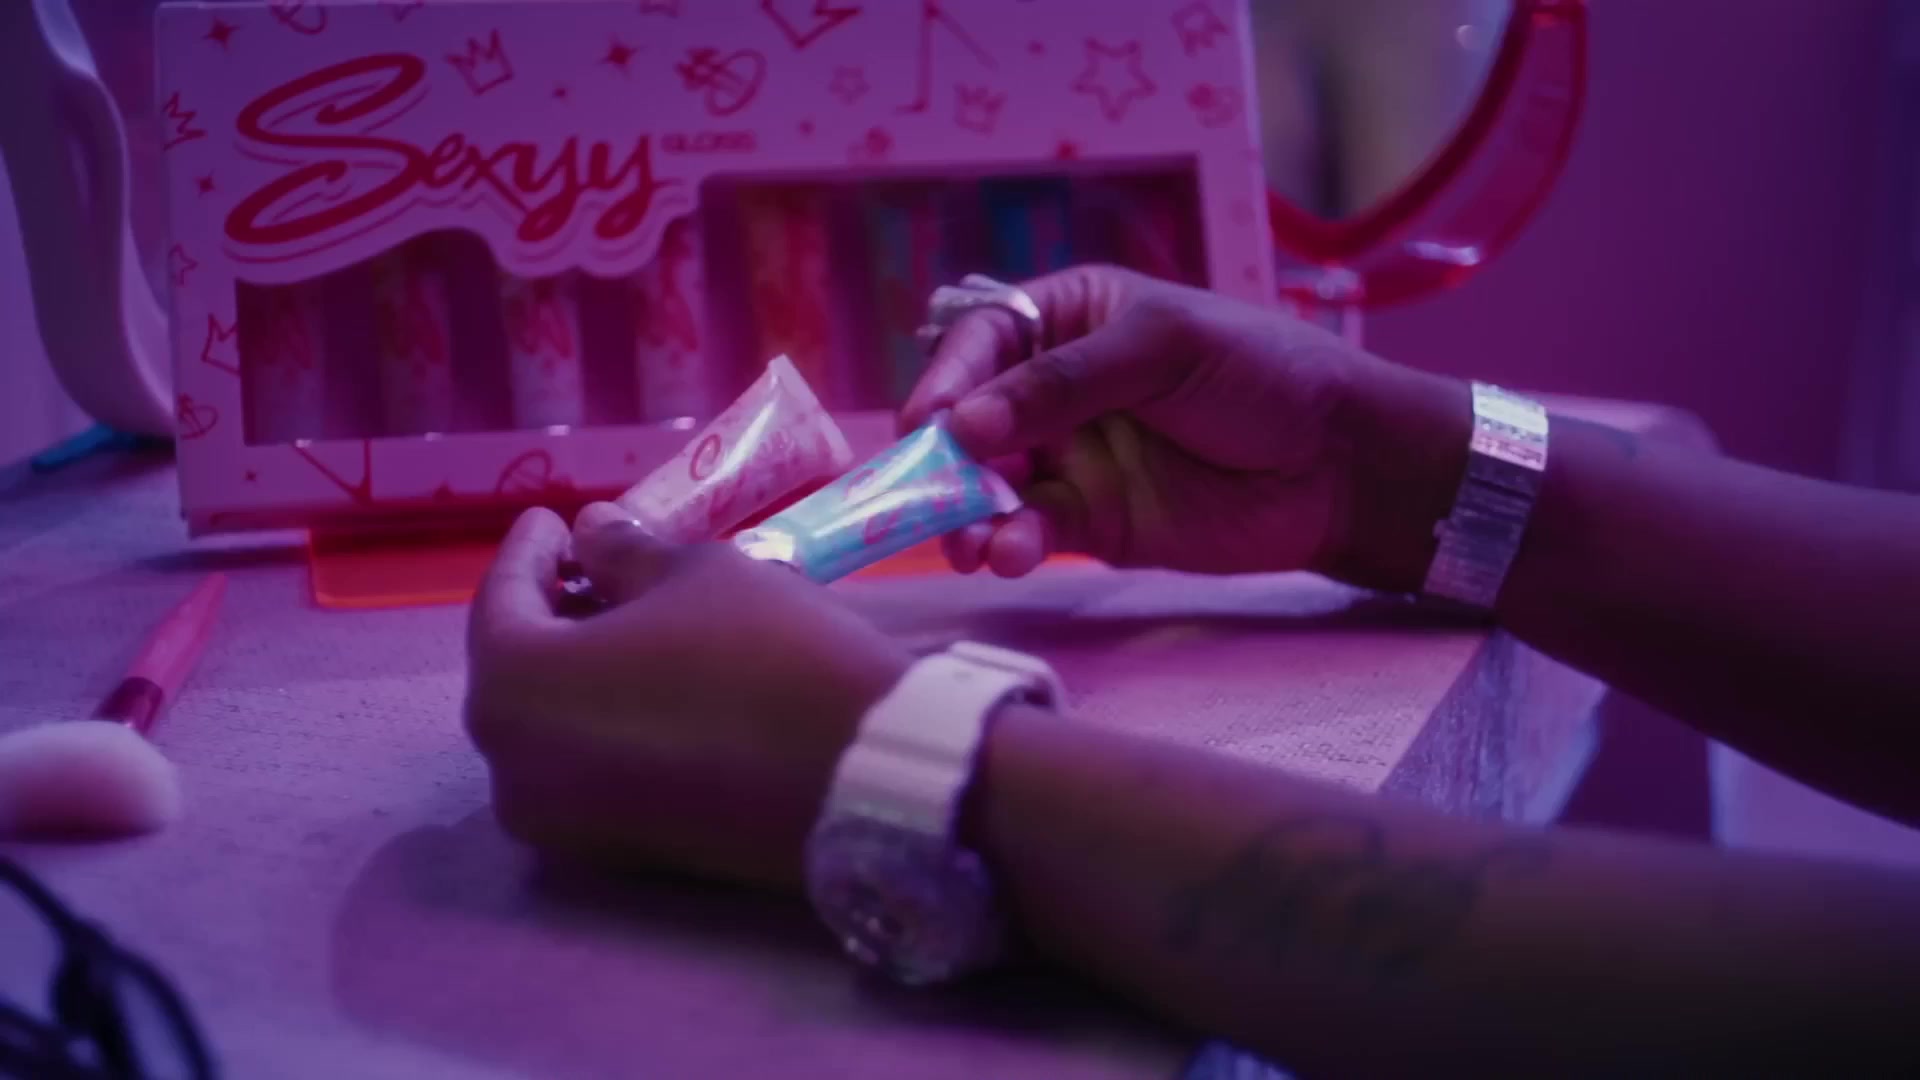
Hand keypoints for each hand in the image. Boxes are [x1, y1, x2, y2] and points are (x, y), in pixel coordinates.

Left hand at [463, 505, 911, 888]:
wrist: (857, 779)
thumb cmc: (765, 655)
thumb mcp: (698, 575)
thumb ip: (625, 554)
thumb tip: (591, 537)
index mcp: (513, 687)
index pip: (502, 601)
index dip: (530, 551)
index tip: (554, 519)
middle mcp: (512, 769)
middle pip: (516, 672)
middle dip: (554, 615)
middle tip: (596, 570)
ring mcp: (560, 824)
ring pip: (550, 727)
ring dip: (580, 673)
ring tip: (633, 626)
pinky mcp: (615, 856)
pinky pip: (586, 771)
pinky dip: (603, 724)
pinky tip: (652, 687)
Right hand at [902, 265, 1470, 588]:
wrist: (1338, 463)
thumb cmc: (1261, 373)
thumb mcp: (1163, 349)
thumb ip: (1065, 383)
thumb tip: (967, 424)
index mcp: (1073, 319)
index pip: (986, 340)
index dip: (950, 378)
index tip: (928, 424)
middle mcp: (1057, 388)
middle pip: (971, 419)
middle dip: (942, 459)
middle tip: (925, 498)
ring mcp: (1071, 457)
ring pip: (989, 484)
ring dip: (966, 513)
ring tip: (966, 543)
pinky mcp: (1090, 522)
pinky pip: (1030, 531)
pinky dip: (1011, 544)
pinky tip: (1012, 554)